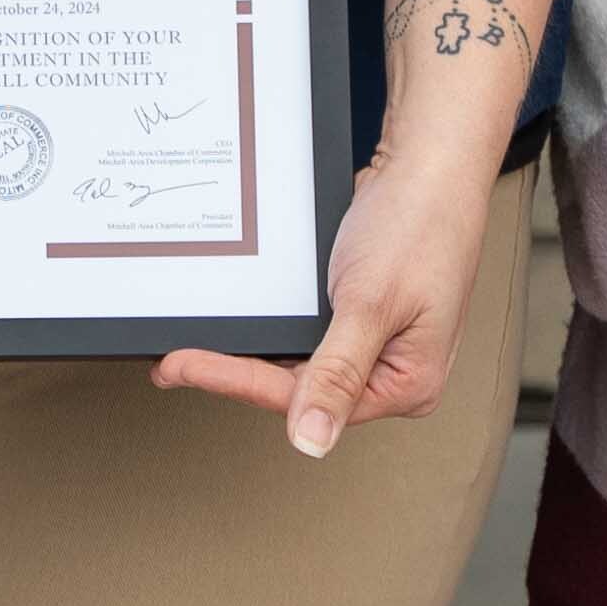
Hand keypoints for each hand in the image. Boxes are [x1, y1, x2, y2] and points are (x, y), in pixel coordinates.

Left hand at [166, 124, 507, 459]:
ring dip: (251, 353)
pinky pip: (309, 336)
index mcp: (407, 384)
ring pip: (300, 363)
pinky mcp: (362, 318)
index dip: (237, 382)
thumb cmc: (420, 224)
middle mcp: (393, 374)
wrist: (432, 163)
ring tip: (191, 349)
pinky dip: (274, 329)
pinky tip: (239, 323)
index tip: (182, 367)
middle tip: (174, 362)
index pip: (305, 399)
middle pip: (299, 388)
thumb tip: (311, 442)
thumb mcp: (370, 302)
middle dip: (237, 372)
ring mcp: (377, 345)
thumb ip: (336, 375)